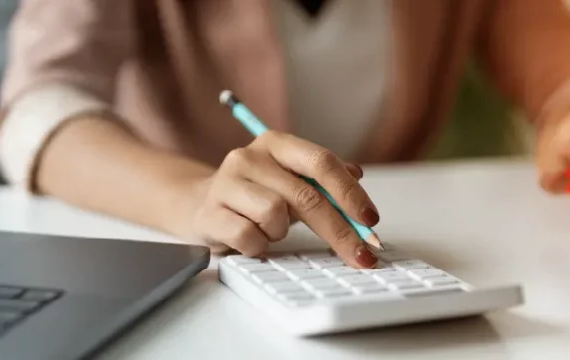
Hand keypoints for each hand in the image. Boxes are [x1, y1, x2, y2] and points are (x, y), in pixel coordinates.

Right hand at [189, 130, 379, 267]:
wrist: (199, 204)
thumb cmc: (256, 194)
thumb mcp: (291, 179)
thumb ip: (324, 178)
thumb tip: (358, 176)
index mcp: (276, 143)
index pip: (322, 162)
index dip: (350, 193)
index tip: (370, 220)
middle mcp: (249, 157)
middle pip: (306, 196)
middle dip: (339, 231)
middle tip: (361, 255)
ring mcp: (226, 183)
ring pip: (276, 216)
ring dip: (281, 232)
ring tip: (269, 229)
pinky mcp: (210, 212)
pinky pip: (251, 238)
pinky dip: (259, 245)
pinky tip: (251, 238)